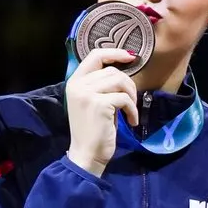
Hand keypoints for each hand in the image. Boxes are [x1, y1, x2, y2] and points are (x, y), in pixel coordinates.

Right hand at [66, 47, 140, 174]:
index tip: (131, 57)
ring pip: (120, 81)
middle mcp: (78, 84)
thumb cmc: (93, 130)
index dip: (115, 53)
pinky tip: (132, 122)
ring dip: (131, 97)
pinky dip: (133, 110)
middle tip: (132, 101)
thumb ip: (102, 85)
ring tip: (131, 112)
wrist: (86, 154)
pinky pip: (124, 98)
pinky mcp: (99, 104)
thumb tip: (123, 70)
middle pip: (112, 70)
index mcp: (75, 81)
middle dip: (128, 84)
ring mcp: (87, 93)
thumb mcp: (94, 102)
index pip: (95, 55)